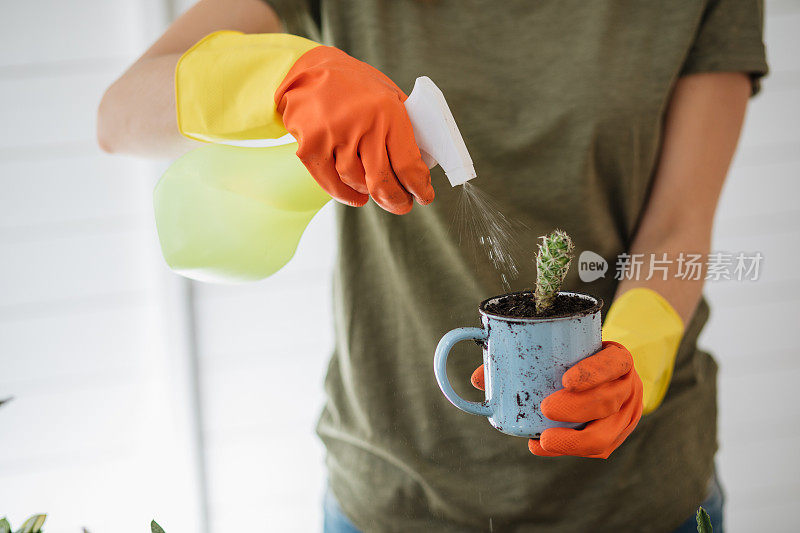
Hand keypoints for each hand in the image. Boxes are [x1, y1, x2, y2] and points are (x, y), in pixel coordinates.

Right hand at [275, 46, 433, 213]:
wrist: (308, 69)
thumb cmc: (355, 85)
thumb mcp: (388, 94)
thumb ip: (406, 125)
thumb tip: (424, 161)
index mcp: (388, 111)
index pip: (408, 165)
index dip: (419, 188)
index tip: (424, 196)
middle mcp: (362, 124)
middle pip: (382, 181)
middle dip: (397, 200)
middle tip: (403, 205)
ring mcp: (334, 135)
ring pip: (356, 182)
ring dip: (369, 194)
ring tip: (374, 192)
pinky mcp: (310, 145)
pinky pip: (331, 183)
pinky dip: (345, 195)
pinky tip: (357, 196)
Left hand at [470, 341, 642, 458]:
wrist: (613, 375)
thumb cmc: (581, 358)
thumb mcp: (567, 349)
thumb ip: (527, 358)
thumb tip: (478, 378)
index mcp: (620, 359)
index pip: (614, 362)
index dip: (592, 372)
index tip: (565, 380)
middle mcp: (629, 388)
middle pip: (609, 401)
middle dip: (576, 408)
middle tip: (545, 408)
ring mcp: (627, 416)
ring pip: (605, 434)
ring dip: (572, 438)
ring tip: (543, 437)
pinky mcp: (616, 437)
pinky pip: (596, 450)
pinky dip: (566, 449)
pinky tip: (541, 446)